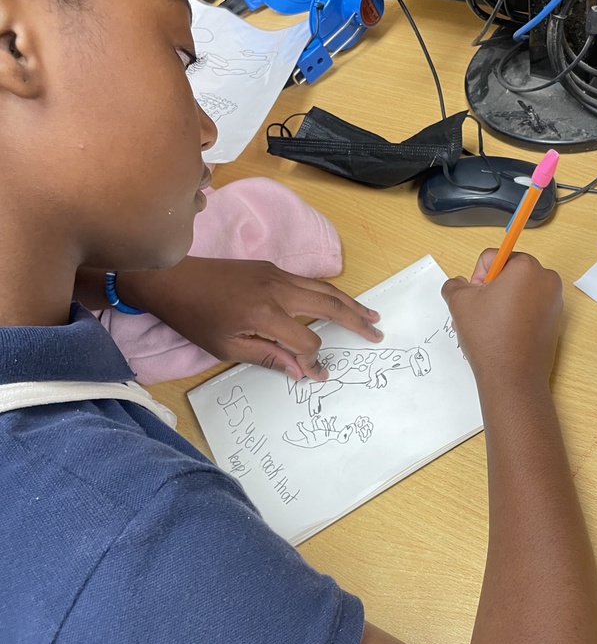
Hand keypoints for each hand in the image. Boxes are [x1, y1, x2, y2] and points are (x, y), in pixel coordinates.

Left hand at [119, 256, 381, 379]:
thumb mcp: (227, 347)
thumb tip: (301, 371)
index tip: (318, 376)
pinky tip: (338, 300)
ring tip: (370, 314)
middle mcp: (278, 289)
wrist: (172, 278)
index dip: (314, 360)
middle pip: (328, 305)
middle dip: (355, 319)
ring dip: (349, 301)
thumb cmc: (195, 318)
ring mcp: (276, 274)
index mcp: (266, 314)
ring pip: (323, 288)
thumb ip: (268, 357)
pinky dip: (329, 291)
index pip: (306, 340)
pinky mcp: (271, 267)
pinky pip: (308, 281)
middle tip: (377, 332)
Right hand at [441, 249, 561, 388]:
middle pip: (508, 272)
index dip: (477, 276)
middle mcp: (546, 279)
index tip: (476, 297)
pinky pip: (530, 306)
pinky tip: (504, 333)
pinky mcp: (555, 319)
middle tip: (481, 312)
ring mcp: (555, 300)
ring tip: (492, 325)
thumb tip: (458, 284)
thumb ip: (455, 284)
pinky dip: (516, 314)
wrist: (512, 377)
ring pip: (519, 290)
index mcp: (526, 267)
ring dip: (502, 302)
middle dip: (491, 289)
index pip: (493, 257)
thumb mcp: (459, 302)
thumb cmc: (490, 338)